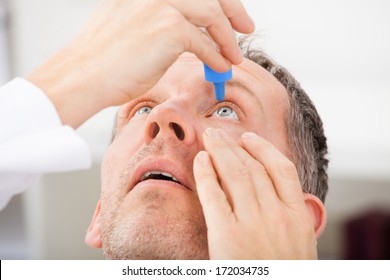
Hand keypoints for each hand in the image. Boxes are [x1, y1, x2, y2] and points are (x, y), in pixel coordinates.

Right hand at [28, 0, 253, 127]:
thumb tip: (186, 32)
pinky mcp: (169, 29)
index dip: (217, 0)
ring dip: (227, 38)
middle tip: (245, 27)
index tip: (232, 12)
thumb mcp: (128, 25)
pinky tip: (220, 66)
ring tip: (234, 56)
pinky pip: (204, 42)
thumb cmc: (102, 61)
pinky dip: (216, 56)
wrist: (83, 76)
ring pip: (211, 14)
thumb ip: (157, 20)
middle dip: (233, 10)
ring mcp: (162, 5)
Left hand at [193, 128, 323, 258]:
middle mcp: (277, 216)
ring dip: (220, 152)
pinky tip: (200, 161)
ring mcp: (252, 225)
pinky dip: (206, 174)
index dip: (263, 148)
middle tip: (219, 133)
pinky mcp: (226, 236)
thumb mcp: (301, 246)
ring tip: (209, 138)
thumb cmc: (283, 273)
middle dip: (234, 146)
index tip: (248, 137)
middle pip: (253, 167)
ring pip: (235, 175)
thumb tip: (291, 193)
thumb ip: (295, 216)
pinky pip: (214, 196)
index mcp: (298, 217)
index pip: (282, 169)